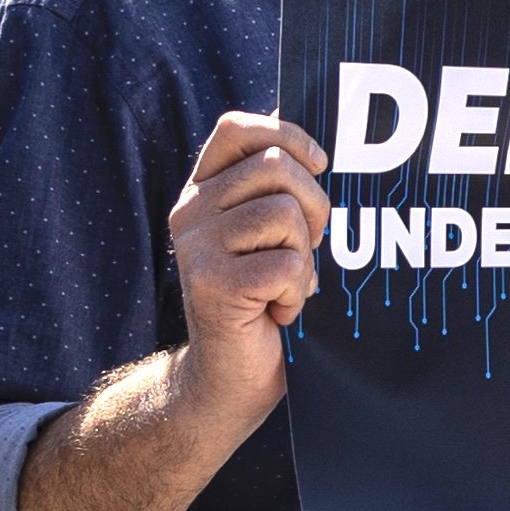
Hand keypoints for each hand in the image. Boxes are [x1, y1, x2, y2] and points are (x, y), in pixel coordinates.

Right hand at [166, 111, 330, 431]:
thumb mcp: (272, 236)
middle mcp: (190, 211)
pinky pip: (288, 263)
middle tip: (306, 252)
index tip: (319, 165)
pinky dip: (298, 293)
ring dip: (304, 256)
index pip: (237, 128)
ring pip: (285, 213)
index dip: (286, 134)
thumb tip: (317, 140)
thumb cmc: (264, 304)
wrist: (229, 381)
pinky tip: (277, 313)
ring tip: (285, 287)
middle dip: (314, 207)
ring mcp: (196, 246)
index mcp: (204, 191)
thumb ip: (282, 190)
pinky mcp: (212, 283)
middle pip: (275, 166)